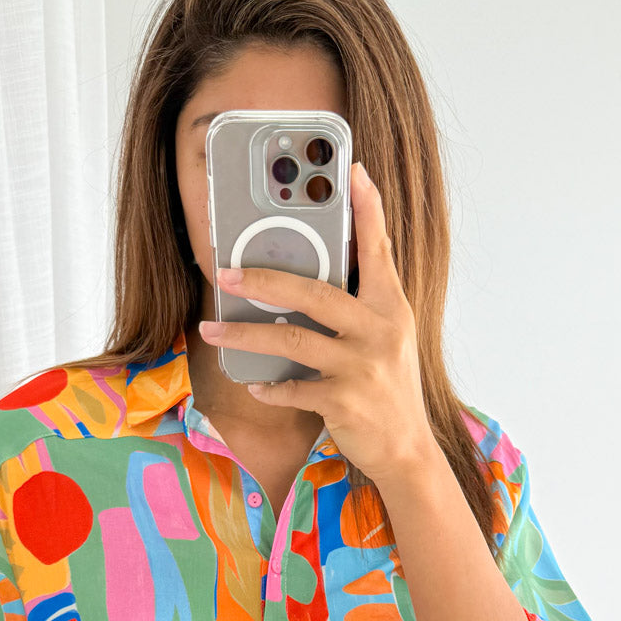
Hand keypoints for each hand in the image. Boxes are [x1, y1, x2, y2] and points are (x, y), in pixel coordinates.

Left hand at [197, 160, 437, 483]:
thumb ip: (360, 307)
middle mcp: (379, 331)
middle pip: (315, 293)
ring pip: (292, 339)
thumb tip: (312, 278)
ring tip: (212, 329)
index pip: (379, 249)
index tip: (353, 170)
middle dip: (264, 278)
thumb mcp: (388, 338)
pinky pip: (294, 388)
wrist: (407, 450)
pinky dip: (271, 387)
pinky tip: (256, 385)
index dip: (367, 209)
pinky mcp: (344, 401)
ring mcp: (362, 367)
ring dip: (245, 334)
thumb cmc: (390, 388)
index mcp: (391, 308)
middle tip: (225, 271)